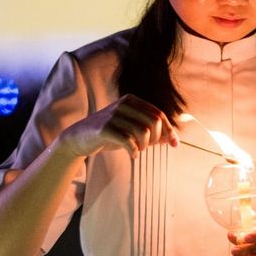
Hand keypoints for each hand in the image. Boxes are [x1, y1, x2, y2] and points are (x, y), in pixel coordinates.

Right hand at [60, 95, 178, 159]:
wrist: (80, 138)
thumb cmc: (110, 134)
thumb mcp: (131, 130)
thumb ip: (151, 132)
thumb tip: (173, 140)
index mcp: (132, 100)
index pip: (159, 114)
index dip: (170, 130)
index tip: (175, 145)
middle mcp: (123, 104)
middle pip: (154, 123)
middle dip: (155, 139)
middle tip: (146, 148)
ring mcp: (113, 115)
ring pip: (143, 132)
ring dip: (144, 146)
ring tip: (137, 150)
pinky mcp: (105, 128)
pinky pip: (128, 141)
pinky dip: (134, 151)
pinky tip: (131, 154)